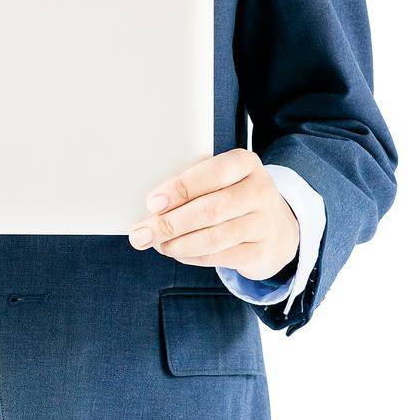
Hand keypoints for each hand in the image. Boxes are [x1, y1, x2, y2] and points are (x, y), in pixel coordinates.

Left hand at [128, 147, 298, 280]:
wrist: (277, 228)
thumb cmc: (234, 196)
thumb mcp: (222, 179)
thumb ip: (194, 183)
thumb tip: (152, 204)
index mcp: (245, 163)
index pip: (212, 173)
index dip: (180, 189)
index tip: (152, 203)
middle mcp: (260, 191)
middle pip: (209, 209)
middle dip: (169, 223)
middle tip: (142, 233)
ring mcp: (264, 223)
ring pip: (213, 237)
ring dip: (178, 244)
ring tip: (157, 244)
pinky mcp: (261, 252)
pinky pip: (219, 256)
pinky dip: (192, 256)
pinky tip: (177, 253)